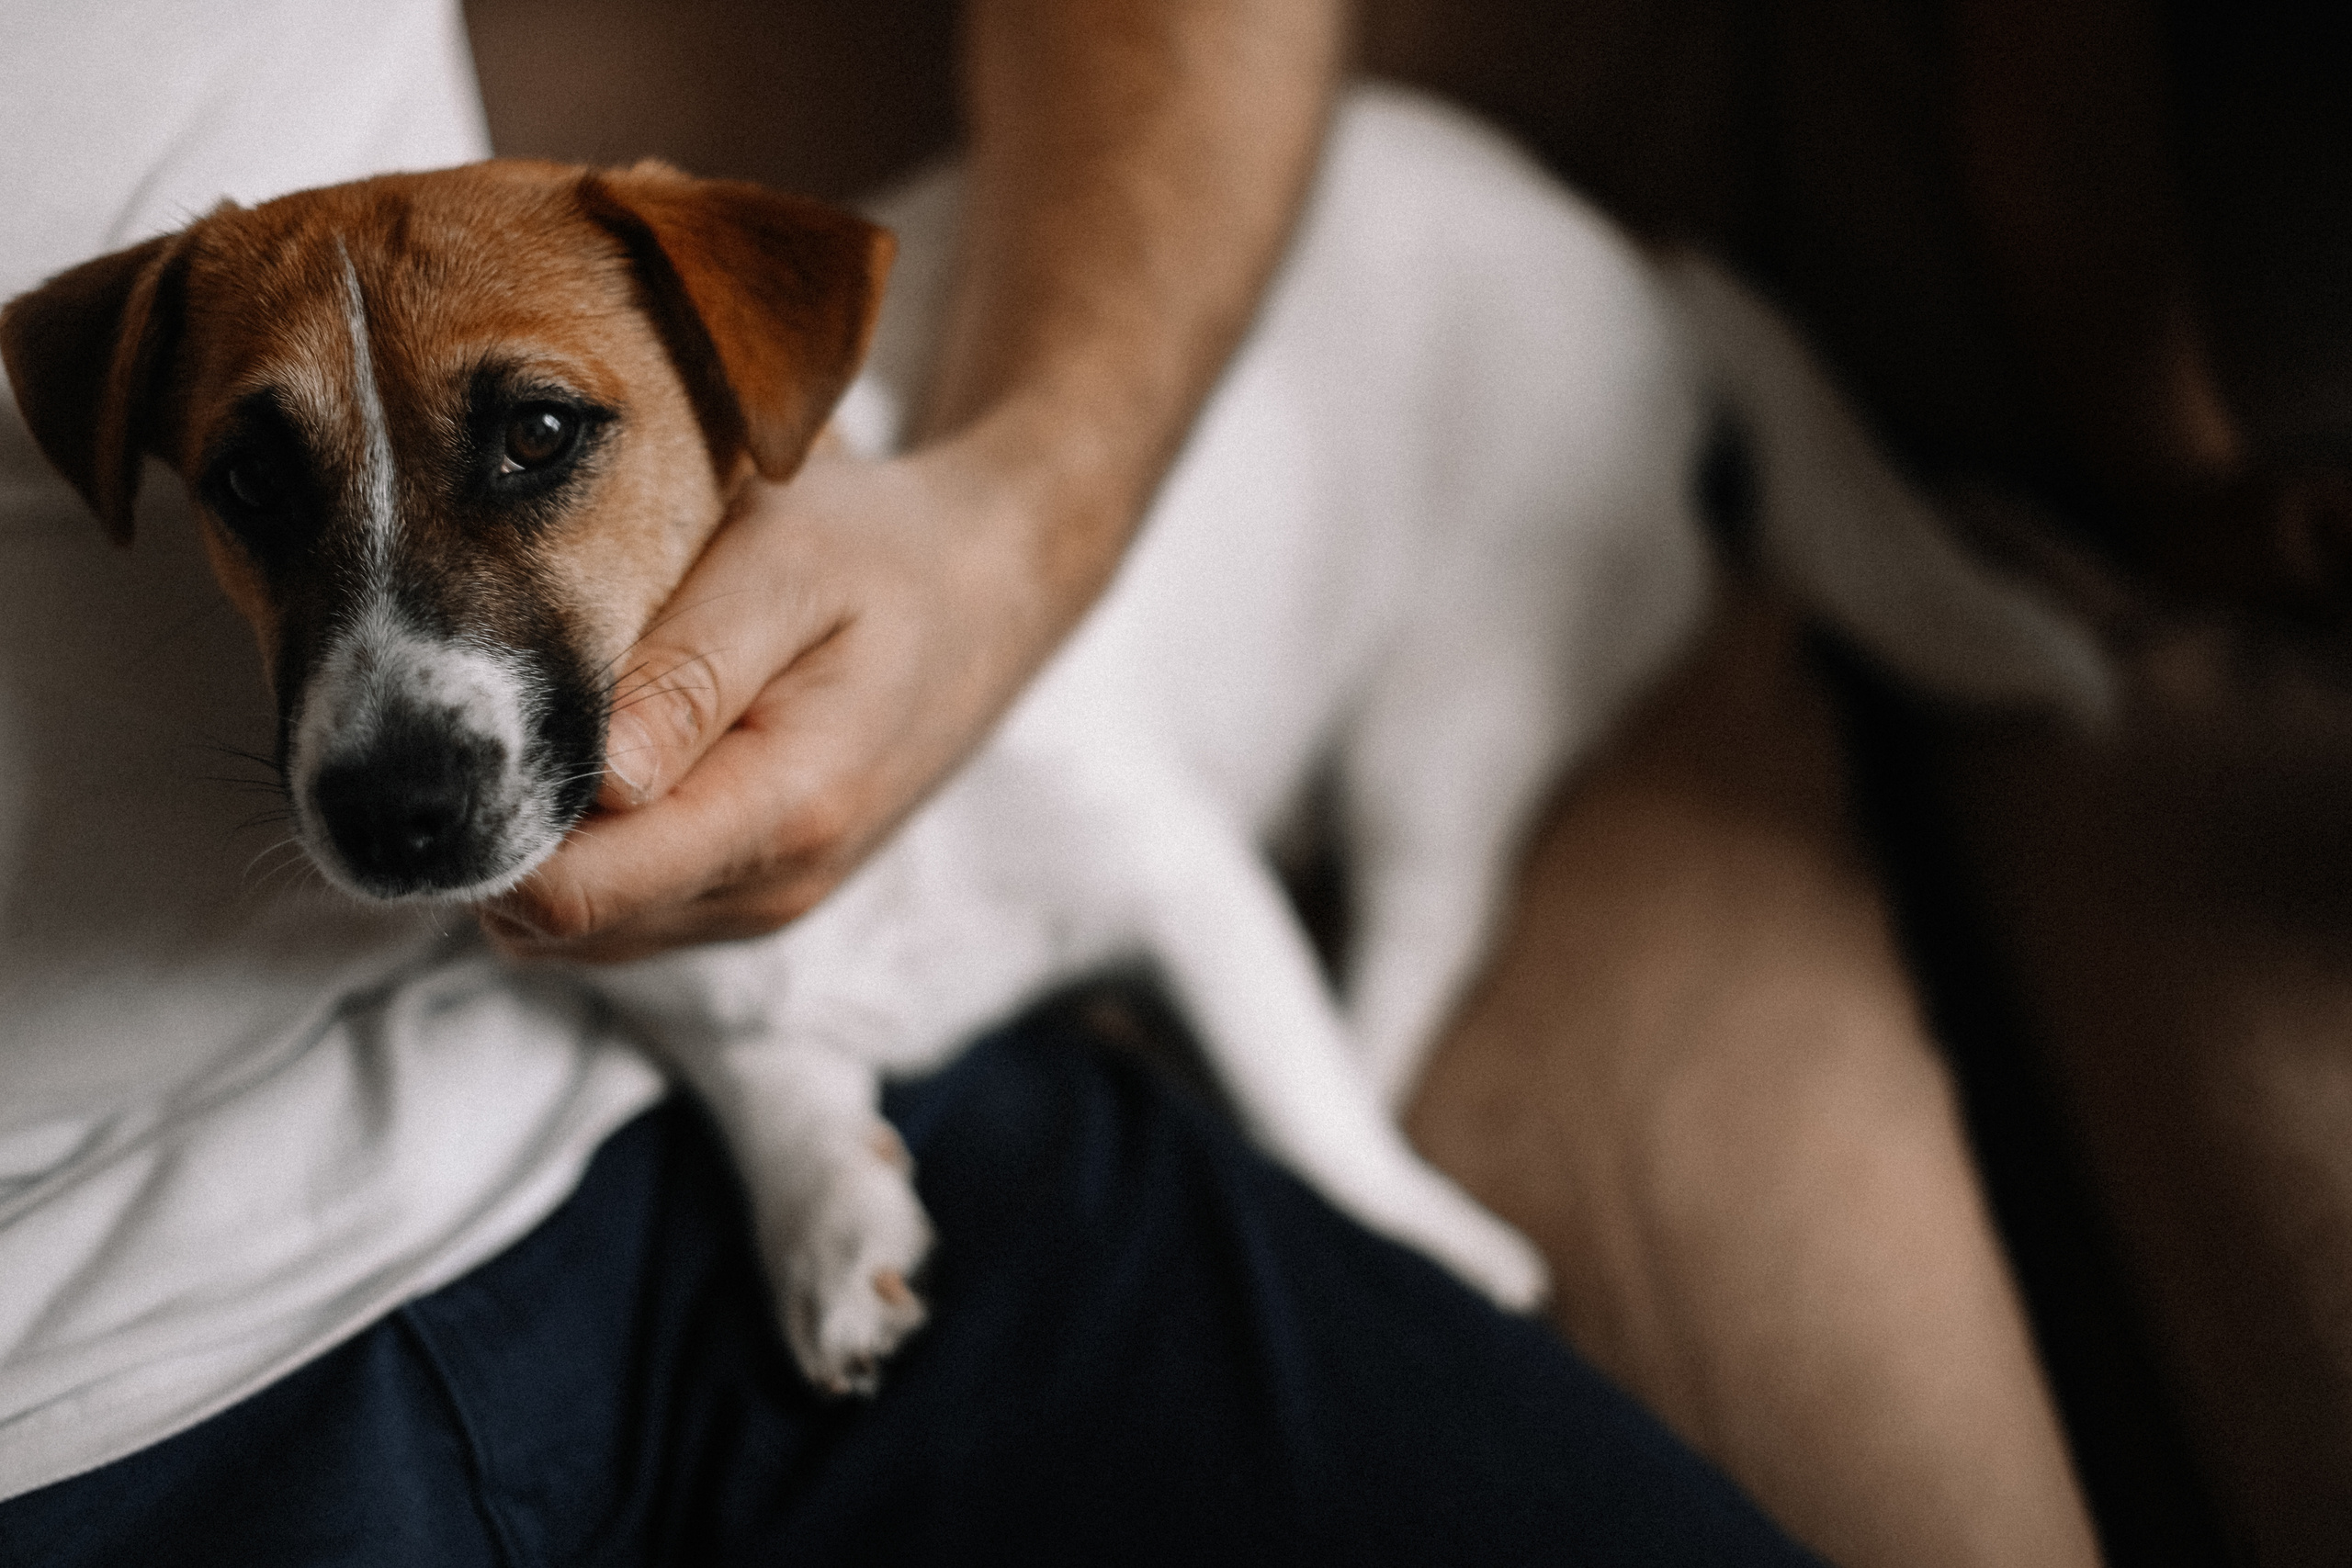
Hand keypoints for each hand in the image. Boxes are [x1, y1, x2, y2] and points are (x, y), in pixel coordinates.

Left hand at [477, 442, 1058, 962]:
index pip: (577, 895)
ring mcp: (767, 904)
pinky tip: (616, 754)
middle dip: (503, 838)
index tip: (461, 737)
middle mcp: (772, 889)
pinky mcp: (759, 896)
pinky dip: (591, 852)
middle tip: (500, 711)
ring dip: (546, 848)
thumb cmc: (881, 555)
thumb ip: (686, 675)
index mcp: (781, 811)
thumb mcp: (784, 566)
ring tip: (568, 720)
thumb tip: (588, 780)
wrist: (993, 588)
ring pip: (583, 931)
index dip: (487, 831)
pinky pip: (627, 912)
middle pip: (559, 928)